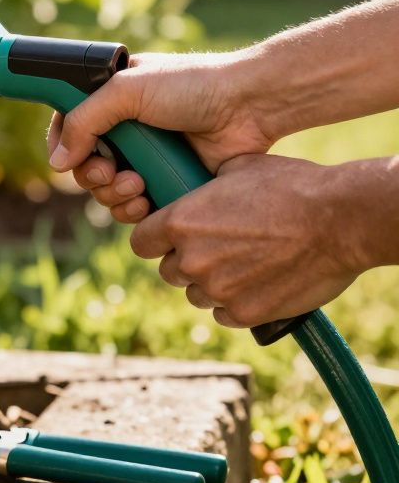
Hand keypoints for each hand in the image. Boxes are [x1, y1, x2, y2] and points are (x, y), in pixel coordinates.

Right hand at [46, 52, 273, 221]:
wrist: (249, 106)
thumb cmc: (192, 86)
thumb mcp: (127, 91)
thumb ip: (84, 121)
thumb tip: (57, 164)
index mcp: (110, 99)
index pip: (68, 127)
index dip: (62, 146)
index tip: (67, 158)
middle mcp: (124, 130)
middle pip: (83, 166)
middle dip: (91, 176)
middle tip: (110, 173)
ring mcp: (146, 157)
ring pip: (106, 191)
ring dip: (112, 195)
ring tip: (137, 186)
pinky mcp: (166, 181)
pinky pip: (134, 207)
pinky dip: (133, 209)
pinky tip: (146, 201)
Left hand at [129, 154, 361, 327]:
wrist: (341, 220)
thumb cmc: (292, 186)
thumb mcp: (240, 168)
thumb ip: (207, 184)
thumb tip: (200, 186)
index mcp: (180, 222)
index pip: (141, 242)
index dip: (155, 240)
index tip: (170, 239)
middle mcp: (192, 260)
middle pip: (169, 271)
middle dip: (187, 262)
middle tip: (218, 249)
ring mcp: (218, 290)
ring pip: (197, 295)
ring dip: (212, 284)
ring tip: (244, 265)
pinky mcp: (245, 313)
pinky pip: (225, 314)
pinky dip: (237, 304)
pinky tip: (258, 284)